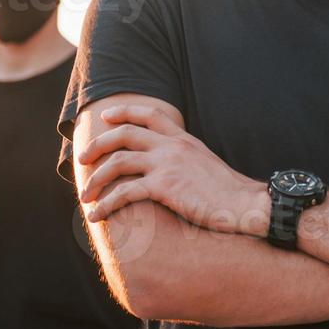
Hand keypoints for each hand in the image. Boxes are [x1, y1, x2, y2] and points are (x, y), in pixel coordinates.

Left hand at [78, 103, 267, 234]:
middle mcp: (172, 146)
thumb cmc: (230, 192)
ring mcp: (167, 164)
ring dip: (96, 178)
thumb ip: (187, 159)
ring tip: (85, 195)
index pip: (150, 114)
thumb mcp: (206, 164)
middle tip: (82, 158)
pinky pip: (124, 192)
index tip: (106, 117)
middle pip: (124, 134)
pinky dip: (106, 204)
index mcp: (184, 139)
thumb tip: (173, 169)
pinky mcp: (165, 187)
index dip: (124, 112)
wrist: (246, 204)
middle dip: (98, 144)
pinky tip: (97, 215)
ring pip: (118, 162)